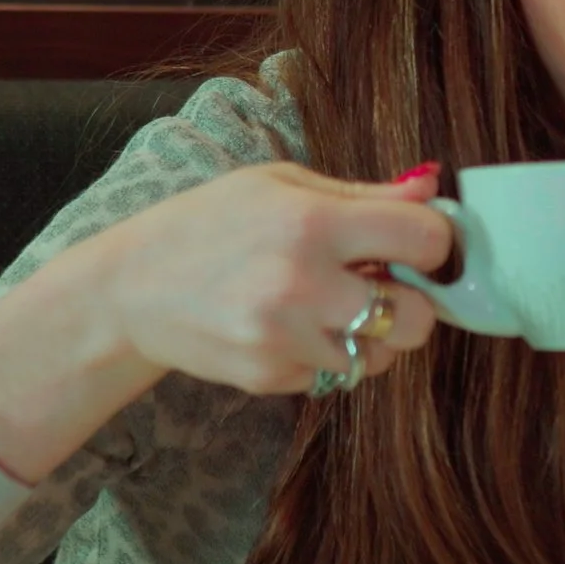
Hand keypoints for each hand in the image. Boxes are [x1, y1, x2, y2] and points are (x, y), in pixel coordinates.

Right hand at [67, 161, 450, 393]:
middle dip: (413, 302)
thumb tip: (434, 187)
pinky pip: (336, 376)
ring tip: (331, 305)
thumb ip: (362, 194)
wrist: (130, 288)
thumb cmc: (210, 223)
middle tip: (385, 284)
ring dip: (371, 334)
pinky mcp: (270, 379)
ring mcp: (285, 340)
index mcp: (312, 222)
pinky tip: (292, 327)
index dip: (433, 242)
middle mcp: (302, 285)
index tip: (417, 245)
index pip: (424, 239)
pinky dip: (328, 355)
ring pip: (380, 356)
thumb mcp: (280, 185)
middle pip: (417, 317)